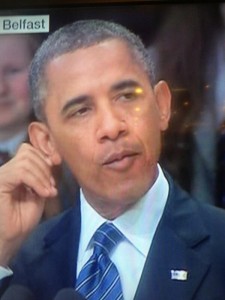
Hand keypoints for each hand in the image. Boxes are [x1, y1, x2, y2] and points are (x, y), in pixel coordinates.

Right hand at [0, 143, 56, 265]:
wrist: (8, 240)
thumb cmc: (21, 220)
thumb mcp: (39, 194)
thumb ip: (43, 177)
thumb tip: (52, 160)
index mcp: (15, 171)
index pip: (29, 150)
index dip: (45, 158)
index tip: (53, 176)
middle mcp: (6, 170)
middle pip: (29, 151)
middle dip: (45, 168)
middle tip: (51, 187)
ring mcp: (2, 175)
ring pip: (26, 159)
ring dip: (42, 176)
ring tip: (47, 192)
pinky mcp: (0, 182)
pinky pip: (21, 171)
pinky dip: (37, 181)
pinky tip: (43, 193)